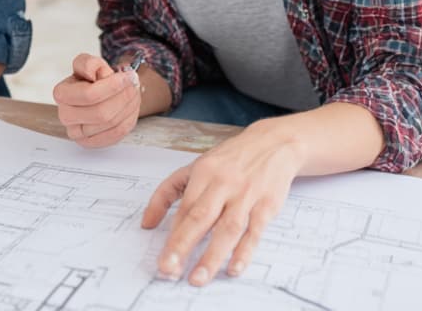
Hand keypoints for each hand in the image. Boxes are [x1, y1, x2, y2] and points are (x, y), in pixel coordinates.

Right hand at [52, 52, 140, 147]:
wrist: (96, 94)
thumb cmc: (91, 79)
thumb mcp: (89, 63)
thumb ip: (89, 63)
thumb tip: (94, 73)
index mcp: (62, 94)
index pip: (88, 95)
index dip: (111, 86)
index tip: (126, 77)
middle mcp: (65, 115)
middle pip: (101, 113)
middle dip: (123, 98)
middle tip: (134, 86)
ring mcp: (76, 132)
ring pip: (111, 124)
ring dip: (128, 107)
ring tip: (133, 94)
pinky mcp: (89, 142)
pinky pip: (116, 134)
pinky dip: (128, 119)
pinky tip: (130, 107)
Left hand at [142, 120, 304, 285]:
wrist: (274, 144)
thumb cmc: (230, 160)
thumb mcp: (196, 166)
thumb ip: (168, 192)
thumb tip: (147, 223)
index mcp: (203, 173)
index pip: (184, 209)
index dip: (172, 236)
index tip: (163, 260)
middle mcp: (224, 184)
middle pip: (201, 218)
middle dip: (183, 245)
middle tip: (170, 269)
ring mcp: (246, 195)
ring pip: (227, 229)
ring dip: (212, 255)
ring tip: (198, 278)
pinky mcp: (267, 206)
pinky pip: (254, 232)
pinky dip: (245, 252)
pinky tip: (234, 268)